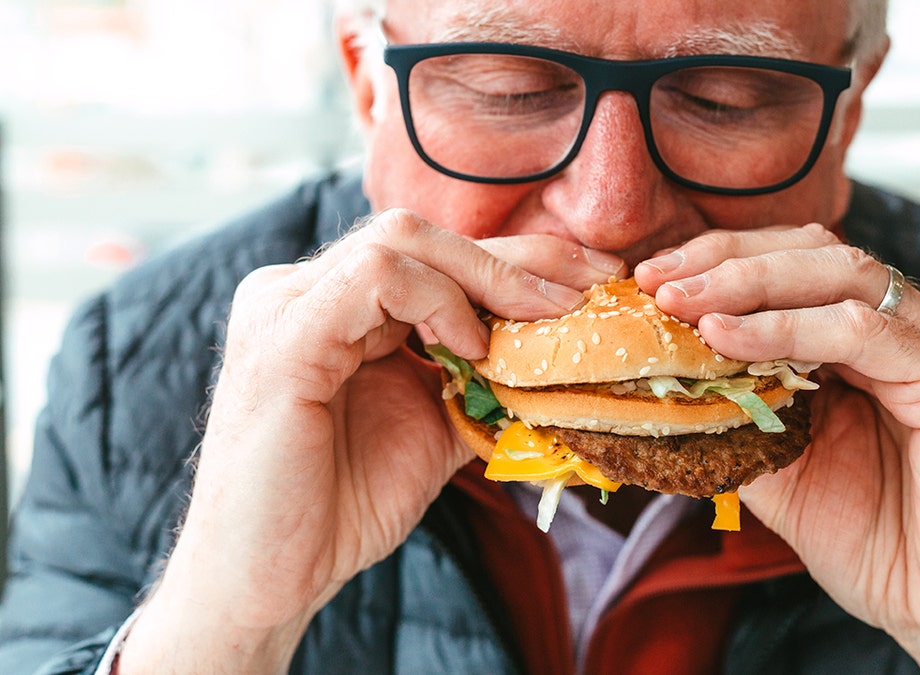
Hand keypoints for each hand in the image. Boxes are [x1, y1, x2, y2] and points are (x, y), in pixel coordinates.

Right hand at [120, 211, 619, 671]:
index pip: (435, 255)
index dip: (521, 258)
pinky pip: (373, 279)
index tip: (595, 277)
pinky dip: (437, 301)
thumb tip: (558, 357)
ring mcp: (286, 306)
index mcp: (336, 307)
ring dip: (487, 276)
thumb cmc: (340, 506)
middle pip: (425, 236)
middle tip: (591, 286)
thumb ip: (479, 380)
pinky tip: (472, 346)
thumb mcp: (434, 428)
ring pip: (401, 241)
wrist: (272, 577)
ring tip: (539, 318)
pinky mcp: (283, 337)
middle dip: (520, 258)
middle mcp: (304, 291)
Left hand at [636, 225, 919, 673]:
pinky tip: (728, 337)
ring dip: (748, 283)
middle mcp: (915, 328)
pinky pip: (862, 331)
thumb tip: (663, 375)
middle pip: (816, 252)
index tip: (650, 278)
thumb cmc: (881, 546)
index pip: (797, 265)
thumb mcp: (782, 468)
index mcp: (877, 340)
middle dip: (726, 259)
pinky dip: (787, 327)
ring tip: (681, 302)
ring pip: (840, 275)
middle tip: (656, 280)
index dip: (722, 261)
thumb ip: (741, 410)